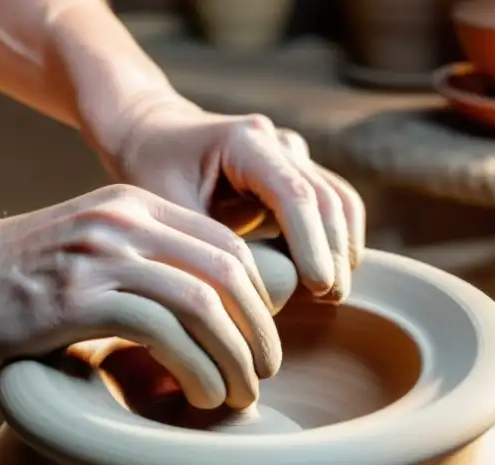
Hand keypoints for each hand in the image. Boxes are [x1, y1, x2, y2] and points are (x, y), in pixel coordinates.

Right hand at [0, 184, 282, 408]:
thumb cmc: (18, 282)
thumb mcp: (88, 251)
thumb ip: (140, 266)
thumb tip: (201, 316)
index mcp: (133, 205)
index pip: (224, 243)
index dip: (257, 294)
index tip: (262, 336)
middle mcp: (125, 220)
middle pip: (227, 270)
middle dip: (258, 328)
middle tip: (264, 371)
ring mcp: (103, 255)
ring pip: (203, 303)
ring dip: (235, 356)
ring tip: (240, 394)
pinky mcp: (81, 297)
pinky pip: (163, 332)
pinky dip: (196, 368)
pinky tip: (202, 394)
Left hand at [106, 94, 364, 300]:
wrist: (154, 135)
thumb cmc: (152, 170)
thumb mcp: (164, 208)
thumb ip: (202, 245)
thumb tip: (241, 297)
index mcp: (245, 142)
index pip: (295, 194)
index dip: (312, 243)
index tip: (318, 286)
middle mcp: (278, 142)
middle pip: (328, 198)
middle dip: (334, 251)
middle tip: (331, 299)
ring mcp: (293, 155)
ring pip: (339, 201)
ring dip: (343, 248)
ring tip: (332, 295)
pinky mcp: (298, 173)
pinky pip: (333, 206)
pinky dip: (336, 241)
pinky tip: (325, 279)